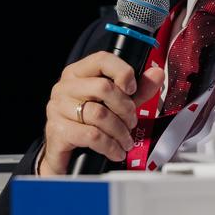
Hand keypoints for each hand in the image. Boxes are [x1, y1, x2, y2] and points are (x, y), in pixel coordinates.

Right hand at [37, 51, 164, 175]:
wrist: (65, 155)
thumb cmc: (88, 125)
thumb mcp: (116, 105)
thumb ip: (137, 90)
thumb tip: (156, 74)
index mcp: (77, 74)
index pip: (102, 59)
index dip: (123, 72)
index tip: (132, 89)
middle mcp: (64, 87)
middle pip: (103, 87)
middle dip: (125, 108)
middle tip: (131, 122)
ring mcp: (58, 108)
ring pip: (99, 114)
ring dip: (120, 131)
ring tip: (125, 140)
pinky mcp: (57, 130)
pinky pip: (92, 135)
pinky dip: (110, 146)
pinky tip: (115, 151)